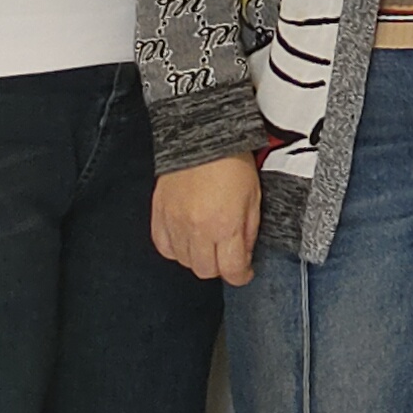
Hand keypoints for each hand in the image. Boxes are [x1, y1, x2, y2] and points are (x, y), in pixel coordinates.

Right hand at [153, 158, 262, 284]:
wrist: (201, 137)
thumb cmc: (233, 164)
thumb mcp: (254, 198)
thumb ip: (249, 231)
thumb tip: (244, 255)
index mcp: (225, 225)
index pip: (231, 270)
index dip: (240, 276)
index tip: (244, 272)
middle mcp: (197, 229)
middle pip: (205, 271)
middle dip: (220, 268)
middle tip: (227, 256)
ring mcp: (174, 223)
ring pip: (183, 262)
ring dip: (197, 259)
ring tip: (208, 244)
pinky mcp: (158, 215)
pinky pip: (163, 247)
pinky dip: (175, 249)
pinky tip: (186, 240)